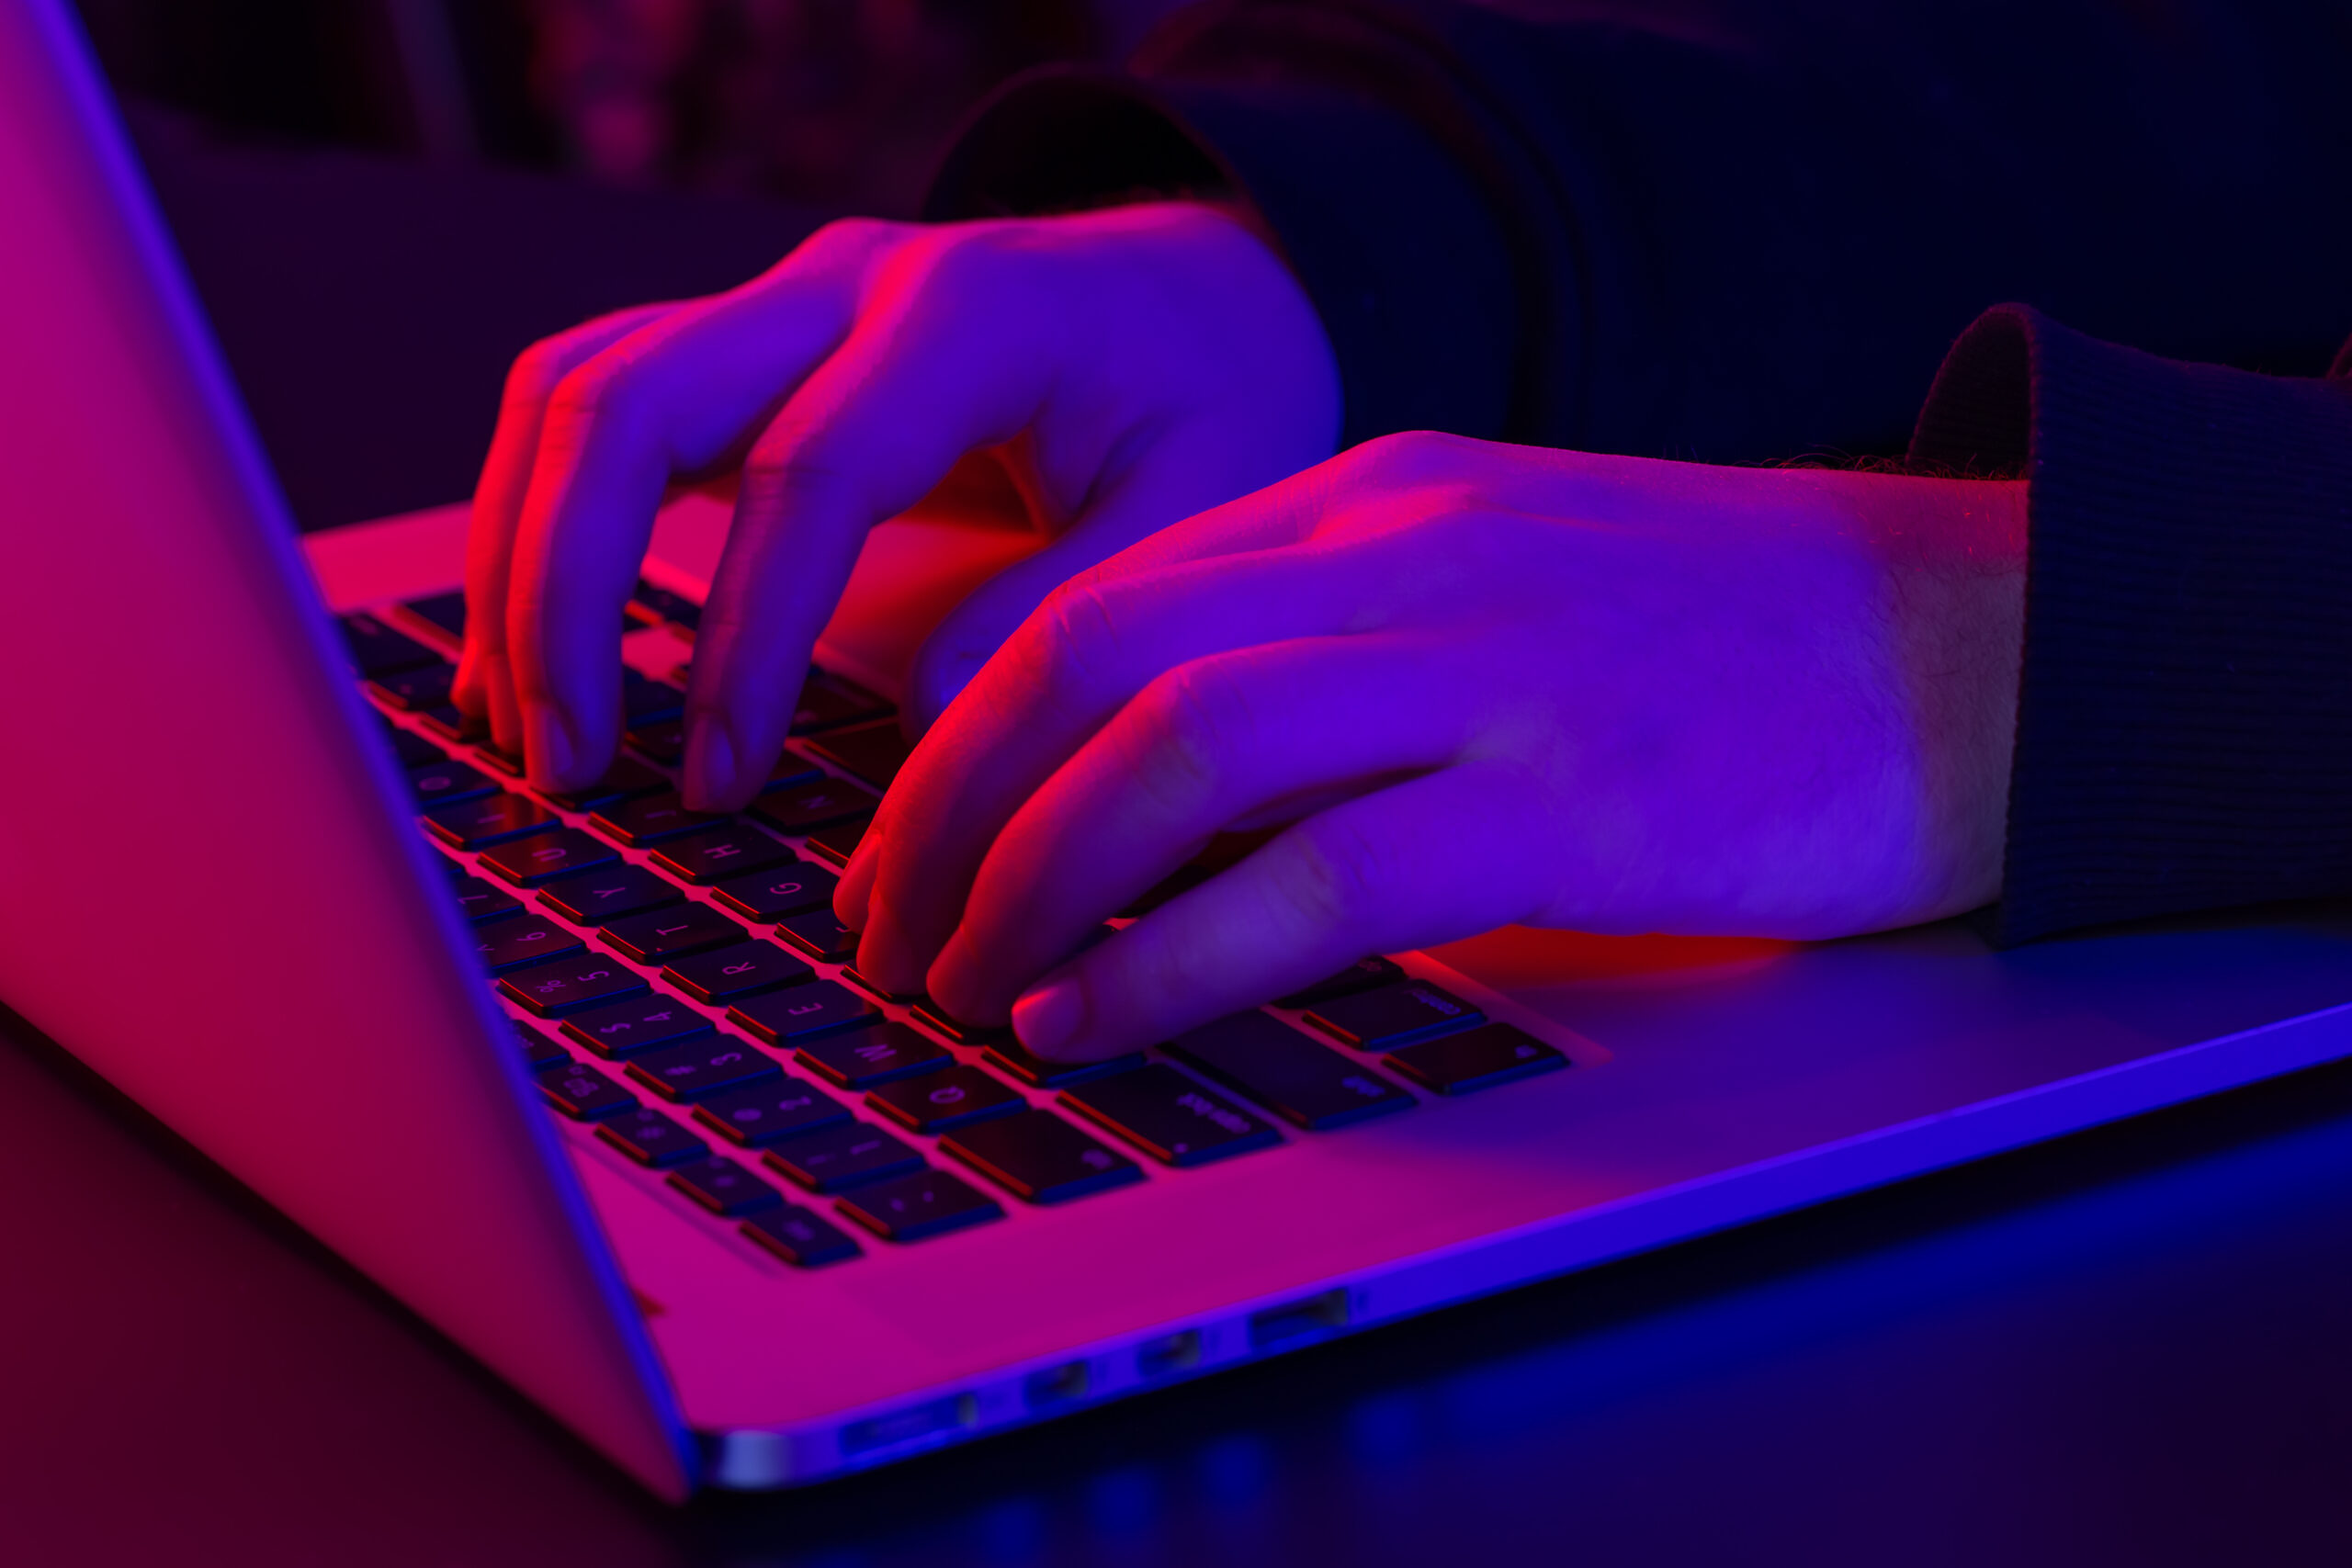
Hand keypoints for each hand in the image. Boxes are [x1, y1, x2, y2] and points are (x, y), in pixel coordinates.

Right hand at [451, 202, 1338, 805]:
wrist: (1202, 301)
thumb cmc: (1212, 404)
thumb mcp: (1207, 508)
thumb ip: (1067, 610)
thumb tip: (915, 739)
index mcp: (968, 311)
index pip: (806, 472)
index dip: (744, 640)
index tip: (720, 783)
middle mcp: (843, 281)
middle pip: (623, 402)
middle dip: (560, 593)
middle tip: (567, 767)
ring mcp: (776, 303)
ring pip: (572, 394)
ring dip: (519, 565)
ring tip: (528, 734)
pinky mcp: (743, 350)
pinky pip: (590, 411)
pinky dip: (538, 528)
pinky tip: (532, 657)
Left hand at [838, 432, 2028, 1059]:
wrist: (1973, 645)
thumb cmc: (1724, 636)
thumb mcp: (1497, 575)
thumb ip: (1330, 639)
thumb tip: (1144, 771)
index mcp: (1375, 500)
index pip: (1098, 596)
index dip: (960, 731)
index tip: (902, 841)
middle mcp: (1406, 555)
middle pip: (1091, 657)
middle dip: (946, 808)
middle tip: (886, 932)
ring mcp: (1490, 667)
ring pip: (1175, 748)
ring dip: (1029, 880)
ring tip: (966, 986)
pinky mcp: (1570, 799)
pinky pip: (1317, 876)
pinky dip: (1172, 958)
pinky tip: (1098, 1022)